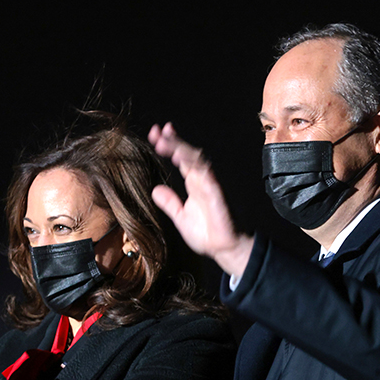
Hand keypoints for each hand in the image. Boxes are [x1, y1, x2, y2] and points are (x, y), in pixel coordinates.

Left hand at [148, 122, 253, 276]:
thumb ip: (170, 203)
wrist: (224, 249)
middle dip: (173, 140)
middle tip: (157, 131)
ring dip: (181, 147)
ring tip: (164, 140)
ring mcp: (210, 184)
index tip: (155, 135)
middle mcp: (202, 179)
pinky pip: (206, 174)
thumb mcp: (181, 217)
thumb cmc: (207, 233)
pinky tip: (180, 158)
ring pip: (197, 159)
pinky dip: (194, 165)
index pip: (181, 158)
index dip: (169, 145)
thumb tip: (155, 190)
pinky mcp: (216, 193)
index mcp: (194, 182)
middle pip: (188, 152)